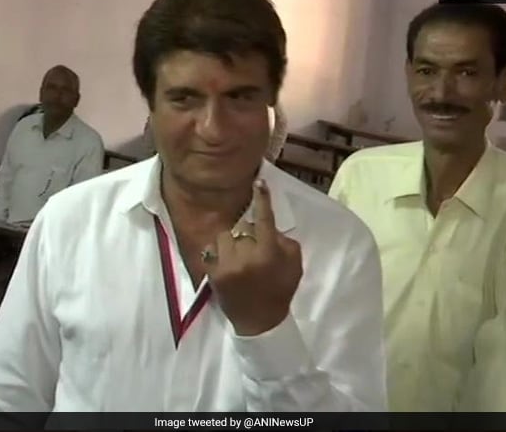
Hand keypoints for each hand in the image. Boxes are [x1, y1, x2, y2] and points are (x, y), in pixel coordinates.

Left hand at [204, 179, 302, 335]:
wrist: (260, 322)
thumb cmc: (280, 290)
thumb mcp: (294, 264)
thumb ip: (283, 241)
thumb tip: (269, 226)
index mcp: (268, 252)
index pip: (265, 218)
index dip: (262, 198)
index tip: (258, 182)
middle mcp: (246, 256)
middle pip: (242, 225)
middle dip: (248, 231)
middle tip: (254, 244)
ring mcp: (226, 265)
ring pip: (225, 234)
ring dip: (232, 240)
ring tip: (239, 255)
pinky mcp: (212, 273)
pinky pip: (211, 249)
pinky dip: (219, 252)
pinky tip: (227, 261)